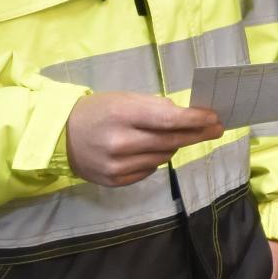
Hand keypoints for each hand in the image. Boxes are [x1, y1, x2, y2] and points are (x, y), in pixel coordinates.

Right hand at [64, 92, 222, 186]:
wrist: (61, 136)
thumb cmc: (98, 112)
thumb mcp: (123, 98)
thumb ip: (154, 107)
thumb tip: (186, 117)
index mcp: (122, 114)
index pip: (168, 119)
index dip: (195, 120)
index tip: (215, 118)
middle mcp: (120, 141)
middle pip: (170, 140)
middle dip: (196, 134)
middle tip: (216, 128)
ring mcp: (117, 164)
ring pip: (163, 157)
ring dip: (172, 145)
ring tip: (168, 136)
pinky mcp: (115, 180)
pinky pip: (149, 170)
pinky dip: (154, 159)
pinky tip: (146, 150)